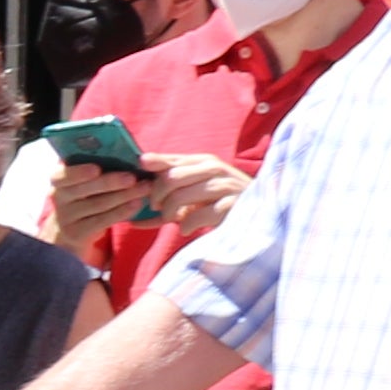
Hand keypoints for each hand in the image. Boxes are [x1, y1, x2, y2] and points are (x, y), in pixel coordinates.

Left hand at [128, 152, 248, 244]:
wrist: (258, 215)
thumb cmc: (218, 204)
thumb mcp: (191, 195)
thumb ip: (164, 194)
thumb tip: (131, 205)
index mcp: (203, 161)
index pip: (168, 161)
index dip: (149, 173)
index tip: (139, 186)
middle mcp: (214, 168)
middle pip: (169, 178)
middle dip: (157, 197)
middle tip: (157, 209)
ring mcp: (226, 185)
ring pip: (180, 196)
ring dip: (169, 213)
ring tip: (174, 220)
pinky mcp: (233, 204)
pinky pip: (197, 215)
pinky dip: (186, 225)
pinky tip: (187, 228)